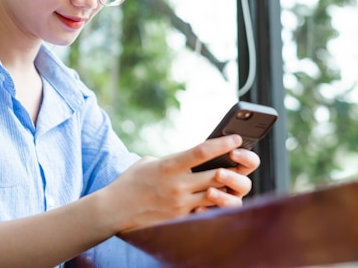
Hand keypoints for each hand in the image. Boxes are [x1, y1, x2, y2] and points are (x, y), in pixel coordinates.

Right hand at [102, 135, 259, 232]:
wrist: (115, 210)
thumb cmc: (131, 182)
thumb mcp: (149, 162)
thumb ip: (173, 160)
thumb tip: (191, 159)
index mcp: (169, 166)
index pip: (201, 152)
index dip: (222, 144)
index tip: (235, 137)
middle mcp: (178, 185)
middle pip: (217, 175)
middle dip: (234, 167)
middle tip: (242, 159)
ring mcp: (180, 204)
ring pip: (216, 194)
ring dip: (227, 186)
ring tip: (232, 178)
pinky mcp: (180, 218)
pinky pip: (205, 210)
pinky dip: (213, 203)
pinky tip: (217, 197)